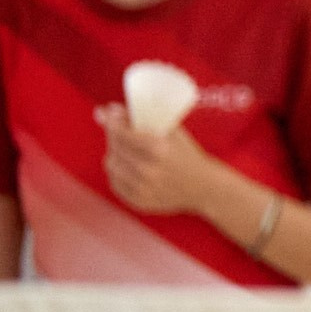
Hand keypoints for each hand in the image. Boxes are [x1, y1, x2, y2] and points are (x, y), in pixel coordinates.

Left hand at [97, 106, 218, 215]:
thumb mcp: (172, 131)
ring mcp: (143, 188)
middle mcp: (149, 170)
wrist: (203, 187)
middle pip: (114, 147)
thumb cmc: (187, 155)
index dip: (111, 122)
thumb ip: (141, 119)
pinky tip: (129, 167)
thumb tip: (106, 110)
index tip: (108, 114)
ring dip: (114, 154)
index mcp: (159, 149)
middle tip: (120, 130)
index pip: (121, 133)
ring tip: (126, 150)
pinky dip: (118, 172)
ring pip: (111, 165)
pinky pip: (114, 183)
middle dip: (114, 135)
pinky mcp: (139, 201)